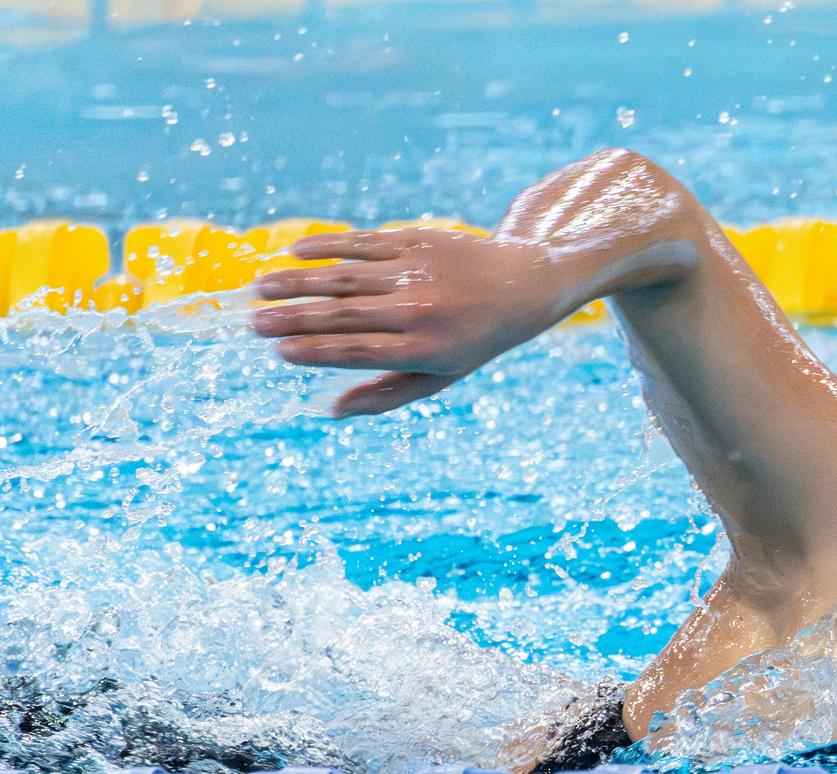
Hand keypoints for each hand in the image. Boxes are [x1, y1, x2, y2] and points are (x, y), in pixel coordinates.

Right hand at [251, 228, 561, 416]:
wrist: (522, 285)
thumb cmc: (472, 340)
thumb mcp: (440, 376)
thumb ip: (386, 395)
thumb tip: (332, 409)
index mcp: (426, 349)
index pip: (360, 352)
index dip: (318, 351)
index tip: (280, 352)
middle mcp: (420, 310)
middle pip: (346, 315)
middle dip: (296, 319)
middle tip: (254, 324)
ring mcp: (416, 271)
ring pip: (347, 276)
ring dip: (299, 281)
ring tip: (261, 287)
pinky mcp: (415, 240)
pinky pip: (362, 242)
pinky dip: (327, 247)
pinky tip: (294, 253)